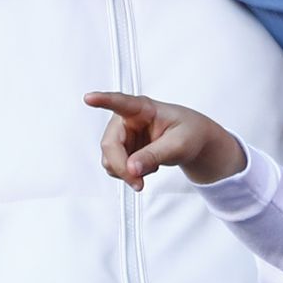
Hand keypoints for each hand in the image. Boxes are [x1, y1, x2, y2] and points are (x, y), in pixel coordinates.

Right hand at [85, 91, 244, 190]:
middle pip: (110, 144)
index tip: (89, 98)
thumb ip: (155, 155)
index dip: (103, 100)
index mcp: (142, 108)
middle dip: (122, 167)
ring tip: (151, 169)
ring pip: (109, 159)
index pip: (121, 102)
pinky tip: (145, 168)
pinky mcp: (121, 149)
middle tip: (138, 184)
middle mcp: (126, 119)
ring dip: (125, 172)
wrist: (192, 140)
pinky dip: (128, 174)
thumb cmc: (189, 132)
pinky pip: (115, 167)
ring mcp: (122, 134)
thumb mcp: (179, 145)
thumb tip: (131, 168)